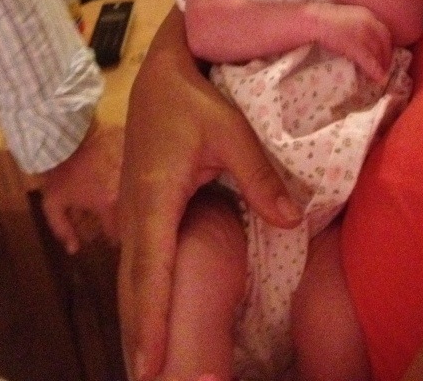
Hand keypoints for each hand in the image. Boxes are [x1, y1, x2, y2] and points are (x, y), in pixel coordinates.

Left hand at [38, 114, 123, 253]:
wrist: (67, 134)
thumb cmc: (61, 171)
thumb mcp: (53, 203)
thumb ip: (63, 230)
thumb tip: (74, 250)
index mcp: (109, 204)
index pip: (120, 234)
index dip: (112, 236)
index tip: (107, 233)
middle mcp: (127, 188)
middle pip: (132, 212)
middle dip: (124, 216)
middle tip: (112, 211)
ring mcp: (133, 165)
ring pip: (138, 188)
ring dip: (131, 192)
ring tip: (118, 189)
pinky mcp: (134, 148)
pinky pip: (137, 165)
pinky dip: (131, 170)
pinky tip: (121, 168)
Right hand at [117, 7, 301, 380]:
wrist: (160, 72)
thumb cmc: (193, 98)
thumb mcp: (229, 129)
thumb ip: (258, 175)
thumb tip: (292, 221)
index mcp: (154, 198)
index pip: (150, 271)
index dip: (150, 321)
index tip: (149, 366)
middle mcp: (135, 213)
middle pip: (132, 287)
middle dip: (139, 338)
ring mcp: (131, 213)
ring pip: (131, 279)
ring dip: (138, 322)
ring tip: (150, 368)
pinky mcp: (139, 211)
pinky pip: (137, 264)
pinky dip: (141, 298)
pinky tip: (152, 322)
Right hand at [314, 3, 392, 82]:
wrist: (313, 20)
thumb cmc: (326, 20)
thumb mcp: (348, 19)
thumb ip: (359, 26)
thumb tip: (364, 41)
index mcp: (367, 14)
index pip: (384, 31)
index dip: (387, 45)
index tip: (386, 55)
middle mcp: (368, 22)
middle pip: (384, 41)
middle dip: (387, 56)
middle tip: (385, 68)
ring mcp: (362, 33)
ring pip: (378, 52)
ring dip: (382, 65)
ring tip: (380, 76)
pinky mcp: (354, 45)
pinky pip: (369, 60)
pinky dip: (375, 70)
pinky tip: (378, 78)